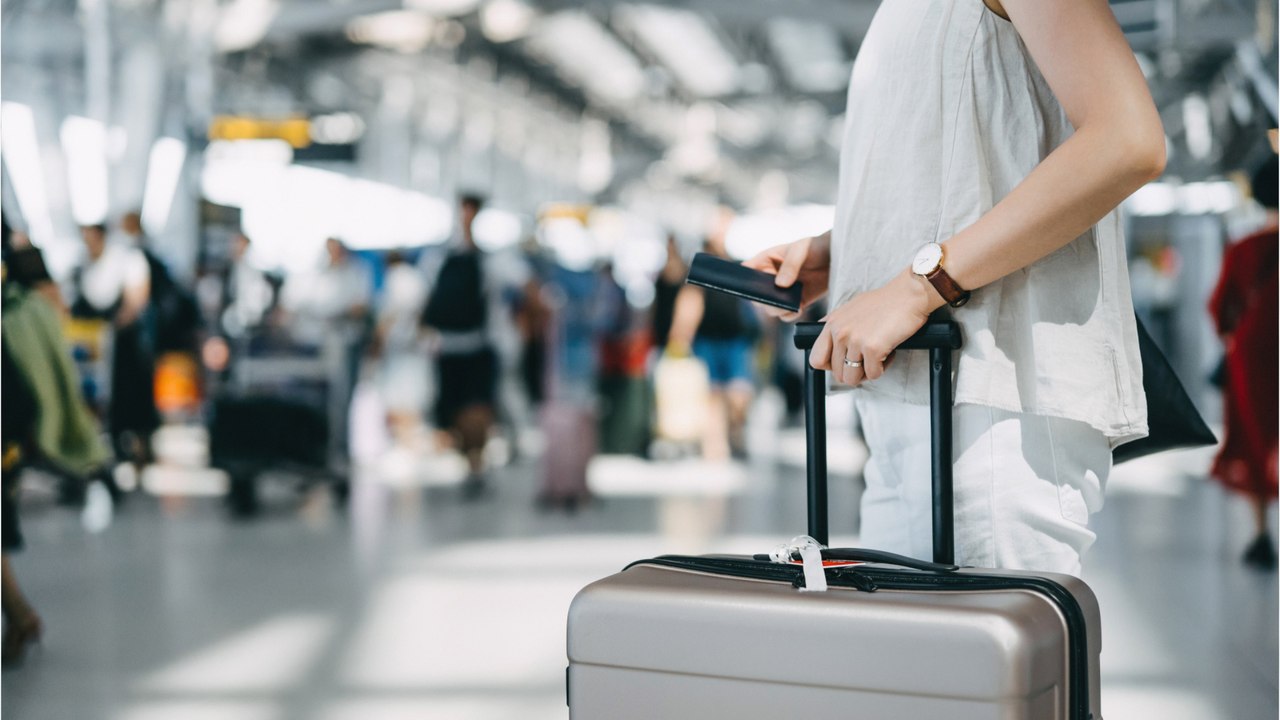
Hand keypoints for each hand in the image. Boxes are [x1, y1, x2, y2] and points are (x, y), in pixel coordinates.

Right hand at [742, 232, 830, 320]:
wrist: (837, 258)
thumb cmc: (815, 247)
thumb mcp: (801, 250)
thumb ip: (791, 265)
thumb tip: (780, 285)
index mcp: (766, 261)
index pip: (747, 271)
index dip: (743, 280)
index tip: (749, 286)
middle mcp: (771, 278)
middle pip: (756, 295)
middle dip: (763, 300)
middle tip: (774, 300)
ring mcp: (783, 292)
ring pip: (770, 308)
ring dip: (777, 309)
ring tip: (789, 305)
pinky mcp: (796, 302)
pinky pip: (786, 314)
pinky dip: (790, 314)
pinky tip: (799, 308)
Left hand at [810, 270, 939, 385]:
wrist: (909, 294)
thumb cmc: (885, 302)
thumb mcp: (850, 309)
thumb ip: (836, 325)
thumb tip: (825, 340)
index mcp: (832, 323)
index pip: (816, 359)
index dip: (831, 367)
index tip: (844, 362)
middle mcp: (840, 332)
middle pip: (836, 373)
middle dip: (854, 372)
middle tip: (867, 361)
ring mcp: (855, 340)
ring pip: (852, 378)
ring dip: (867, 373)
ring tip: (877, 357)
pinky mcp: (872, 348)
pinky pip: (873, 374)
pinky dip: (883, 368)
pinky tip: (888, 352)